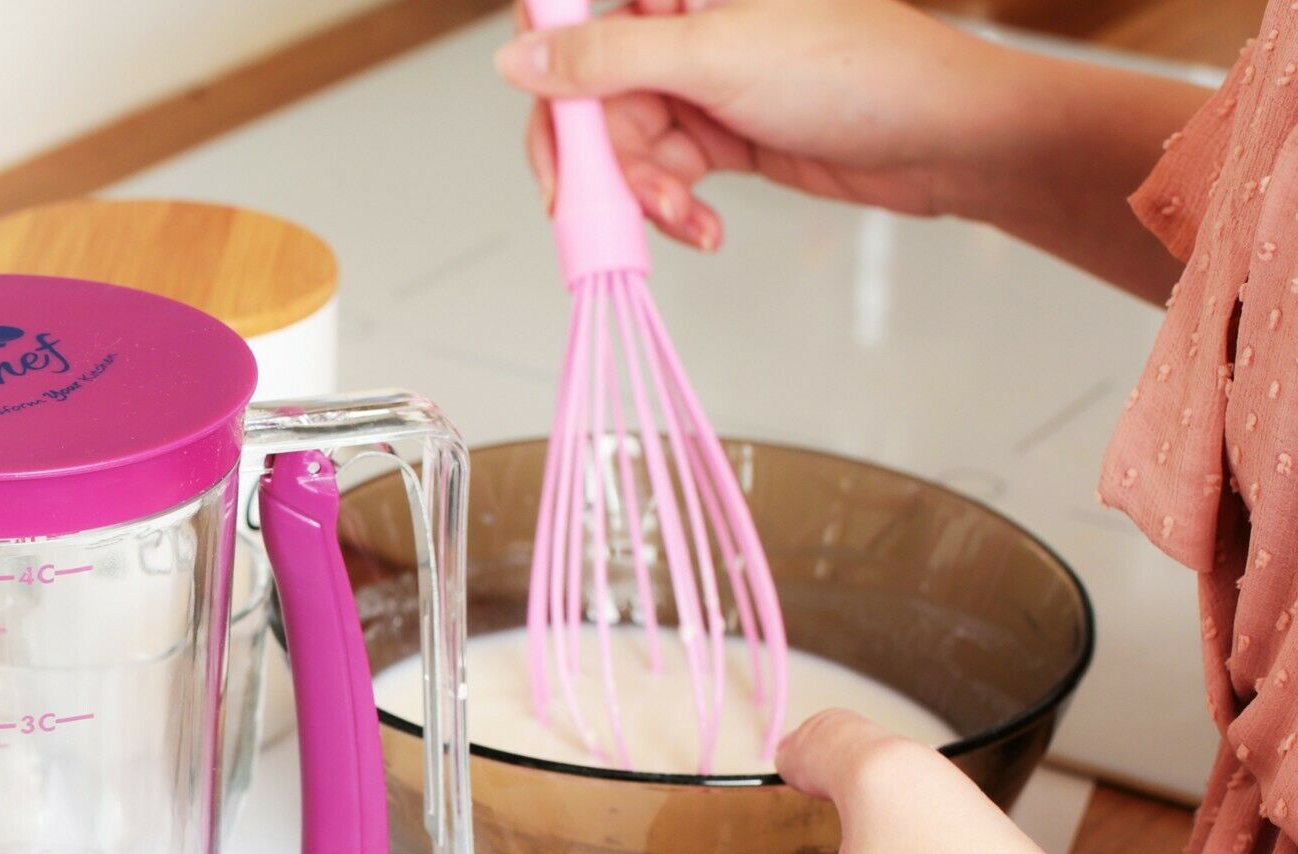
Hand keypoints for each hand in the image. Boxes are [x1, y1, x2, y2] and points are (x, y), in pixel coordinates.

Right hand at [496, 0, 1012, 250]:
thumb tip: (518, 58)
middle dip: (607, 164)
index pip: (578, 23)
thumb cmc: (854, 71)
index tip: (554, 147)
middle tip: (612, 210)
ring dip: (651, 197)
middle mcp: (685, 26)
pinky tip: (706, 228)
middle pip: (597, 101)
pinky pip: (672, 177)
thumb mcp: (713, 57)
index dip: (551, 83)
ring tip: (689, 220)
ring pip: (633, 148)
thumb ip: (606, 59)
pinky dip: (679, 211)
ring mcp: (705, 82)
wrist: (938, 136)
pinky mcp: (726, 132)